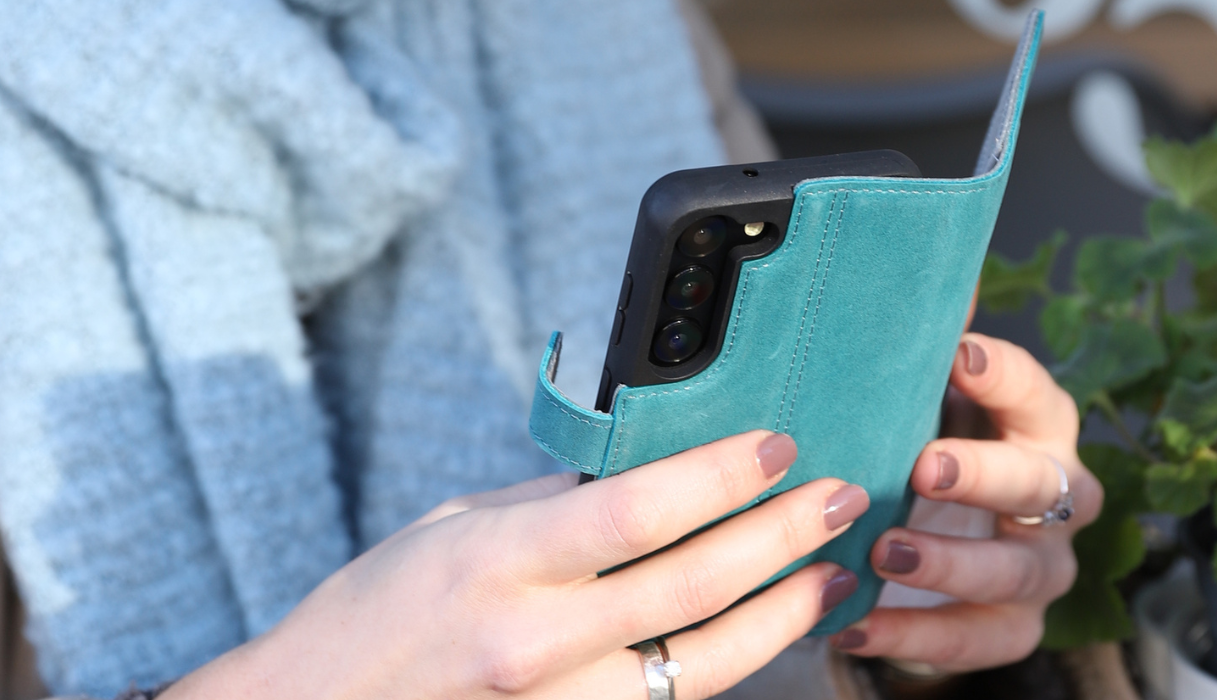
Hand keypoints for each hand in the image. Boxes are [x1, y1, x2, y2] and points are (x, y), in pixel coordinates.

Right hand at [163, 431, 869, 698]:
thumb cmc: (379, 612)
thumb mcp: (457, 528)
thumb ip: (553, 506)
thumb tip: (646, 469)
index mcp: (500, 562)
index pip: (636, 511)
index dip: (720, 475)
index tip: (776, 445)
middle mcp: (536, 641)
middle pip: (692, 584)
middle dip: (781, 535)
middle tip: (838, 496)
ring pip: (706, 661)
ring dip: (781, 611)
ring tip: (832, 571)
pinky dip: (729, 661)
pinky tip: (765, 628)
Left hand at [831, 332, 1100, 670]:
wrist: (927, 546)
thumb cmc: (928, 449)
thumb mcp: (923, 401)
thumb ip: (920, 345)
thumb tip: (903, 253)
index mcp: (1038, 428)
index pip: (1036, 394)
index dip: (1003, 376)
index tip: (957, 359)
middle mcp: (1058, 496)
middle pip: (1038, 484)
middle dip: (982, 475)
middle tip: (923, 468)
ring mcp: (1041, 567)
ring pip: (1012, 571)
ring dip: (949, 563)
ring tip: (883, 552)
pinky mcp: (1012, 627)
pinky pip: (973, 639)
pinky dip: (912, 636)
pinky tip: (853, 622)